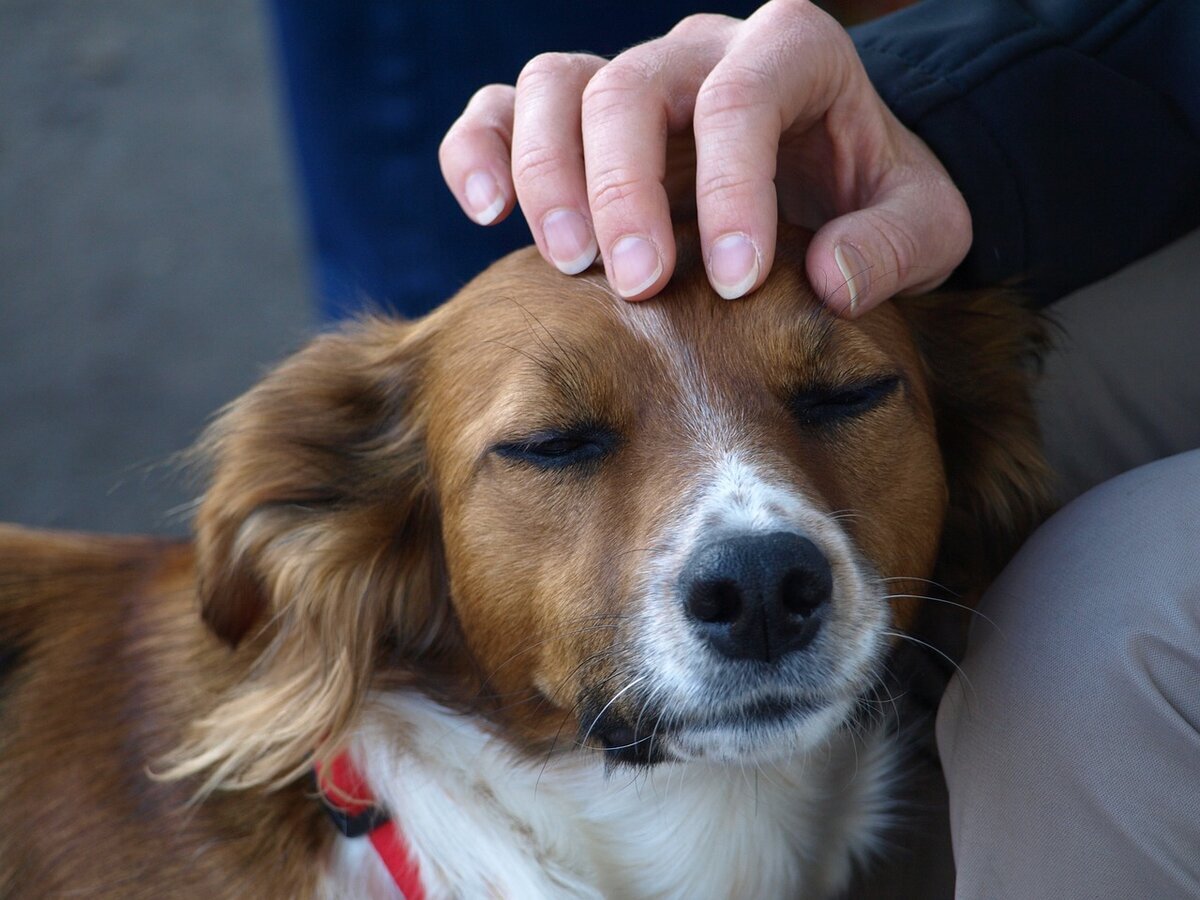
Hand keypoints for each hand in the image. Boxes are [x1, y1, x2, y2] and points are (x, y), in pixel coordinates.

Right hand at [438, 0, 970, 315]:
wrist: (832, 178)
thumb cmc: (875, 199)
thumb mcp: (925, 223)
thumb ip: (895, 245)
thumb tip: (829, 280)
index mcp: (794, 52)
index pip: (741, 97)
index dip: (730, 186)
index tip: (732, 281)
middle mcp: (701, 52)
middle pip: (629, 86)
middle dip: (623, 188)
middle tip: (635, 286)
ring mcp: (632, 77)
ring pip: (557, 84)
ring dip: (546, 173)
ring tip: (567, 263)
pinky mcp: (581, 118)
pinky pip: (505, 108)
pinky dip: (480, 149)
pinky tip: (485, 213)